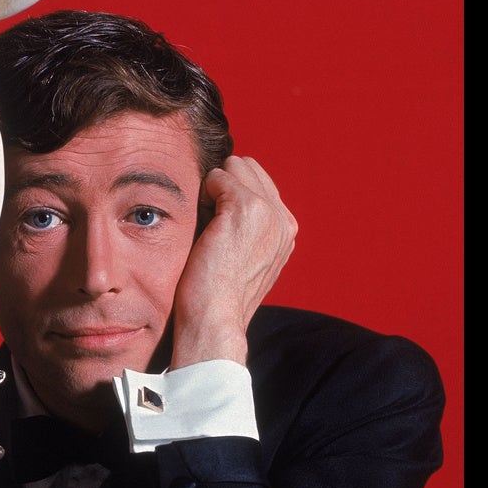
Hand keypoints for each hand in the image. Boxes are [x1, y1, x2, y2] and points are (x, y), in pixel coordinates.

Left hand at [170, 156, 297, 367]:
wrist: (215, 321)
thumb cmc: (216, 297)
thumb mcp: (241, 260)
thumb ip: (245, 231)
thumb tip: (219, 200)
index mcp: (286, 231)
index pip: (259, 184)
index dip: (229, 195)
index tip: (217, 228)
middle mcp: (284, 219)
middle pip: (248, 168)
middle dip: (223, 186)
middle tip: (208, 222)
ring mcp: (268, 212)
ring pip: (235, 167)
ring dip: (213, 188)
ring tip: (205, 224)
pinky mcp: (245, 208)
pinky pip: (218, 176)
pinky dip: (203, 192)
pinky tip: (201, 223)